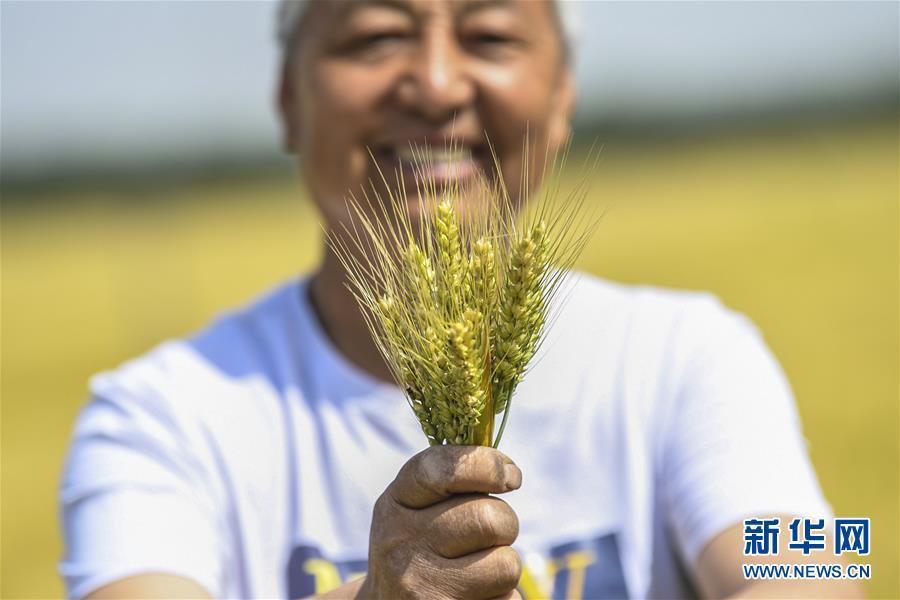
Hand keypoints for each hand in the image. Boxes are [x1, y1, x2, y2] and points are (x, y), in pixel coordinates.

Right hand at [358, 445, 522, 599]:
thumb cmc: (418, 553)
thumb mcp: (415, 511)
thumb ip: (451, 486)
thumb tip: (507, 471)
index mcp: (395, 503)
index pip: (442, 469)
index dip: (486, 465)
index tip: (511, 476)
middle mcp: (401, 541)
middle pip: (488, 517)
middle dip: (505, 525)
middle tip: (489, 538)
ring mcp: (418, 584)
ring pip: (506, 563)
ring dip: (504, 567)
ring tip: (477, 573)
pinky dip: (503, 598)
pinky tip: (475, 597)